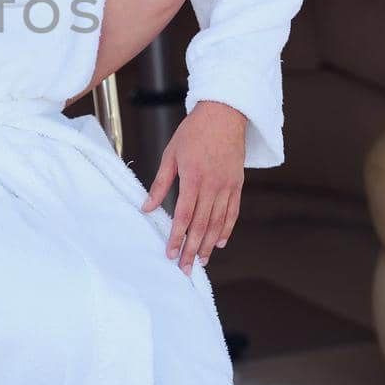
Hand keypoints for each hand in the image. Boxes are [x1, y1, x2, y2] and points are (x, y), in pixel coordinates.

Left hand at [140, 100, 246, 275]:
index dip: (177, 238)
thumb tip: (147, 207)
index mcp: (194, 178)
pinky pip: (233, 212)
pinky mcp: (237, 185)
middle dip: (192, 250)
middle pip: (201, 225)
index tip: (170, 254)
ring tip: (201, 262)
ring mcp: (228, 186)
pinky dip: (227, 229)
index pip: (184, 216)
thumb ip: (160, 184)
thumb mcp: (171, 154)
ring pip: (218, 223)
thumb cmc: (194, 132)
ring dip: (209, 245)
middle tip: (185, 268)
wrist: (224, 115)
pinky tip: (220, 242)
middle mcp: (213, 186)